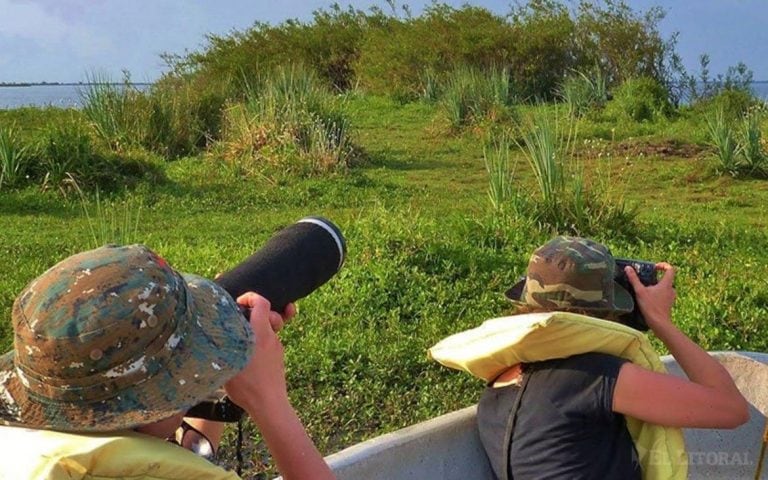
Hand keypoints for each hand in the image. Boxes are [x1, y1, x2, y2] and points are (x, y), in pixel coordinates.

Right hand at [224, 293, 295, 410]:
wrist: (270, 405)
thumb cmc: (248, 387)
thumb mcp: (227, 365)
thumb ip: (221, 347)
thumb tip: (210, 337)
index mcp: (260, 333)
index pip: (263, 303)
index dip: (251, 297)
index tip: (240, 303)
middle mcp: (272, 338)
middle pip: (269, 314)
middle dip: (255, 314)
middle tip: (241, 322)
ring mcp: (277, 348)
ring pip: (269, 330)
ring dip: (257, 330)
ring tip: (242, 342)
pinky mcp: (279, 359)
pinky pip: (269, 344)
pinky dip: (260, 344)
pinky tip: (249, 357)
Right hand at [625, 262, 675, 330]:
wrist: (659, 323)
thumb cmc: (650, 306)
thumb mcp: (640, 291)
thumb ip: (634, 279)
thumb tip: (628, 268)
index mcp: (666, 284)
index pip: (670, 269)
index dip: (663, 265)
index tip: (654, 267)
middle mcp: (671, 289)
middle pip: (667, 279)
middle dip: (657, 278)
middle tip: (646, 279)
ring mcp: (671, 297)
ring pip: (665, 288)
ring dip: (657, 286)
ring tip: (646, 290)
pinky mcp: (668, 304)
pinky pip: (664, 295)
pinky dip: (658, 294)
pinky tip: (649, 299)